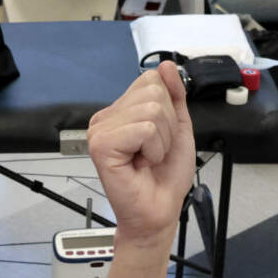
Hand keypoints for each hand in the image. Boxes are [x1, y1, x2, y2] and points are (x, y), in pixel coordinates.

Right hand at [87, 63, 197, 243]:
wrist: (158, 212)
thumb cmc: (165, 177)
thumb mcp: (178, 128)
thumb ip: (174, 96)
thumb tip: (166, 65)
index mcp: (120, 111)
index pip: (151, 79)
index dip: (168, 109)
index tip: (159, 138)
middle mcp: (105, 118)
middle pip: (152, 91)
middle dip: (167, 124)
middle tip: (154, 151)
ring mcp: (99, 131)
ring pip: (150, 109)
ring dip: (161, 140)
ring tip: (148, 158)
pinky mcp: (101, 146)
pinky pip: (144, 128)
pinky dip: (154, 149)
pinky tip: (142, 164)